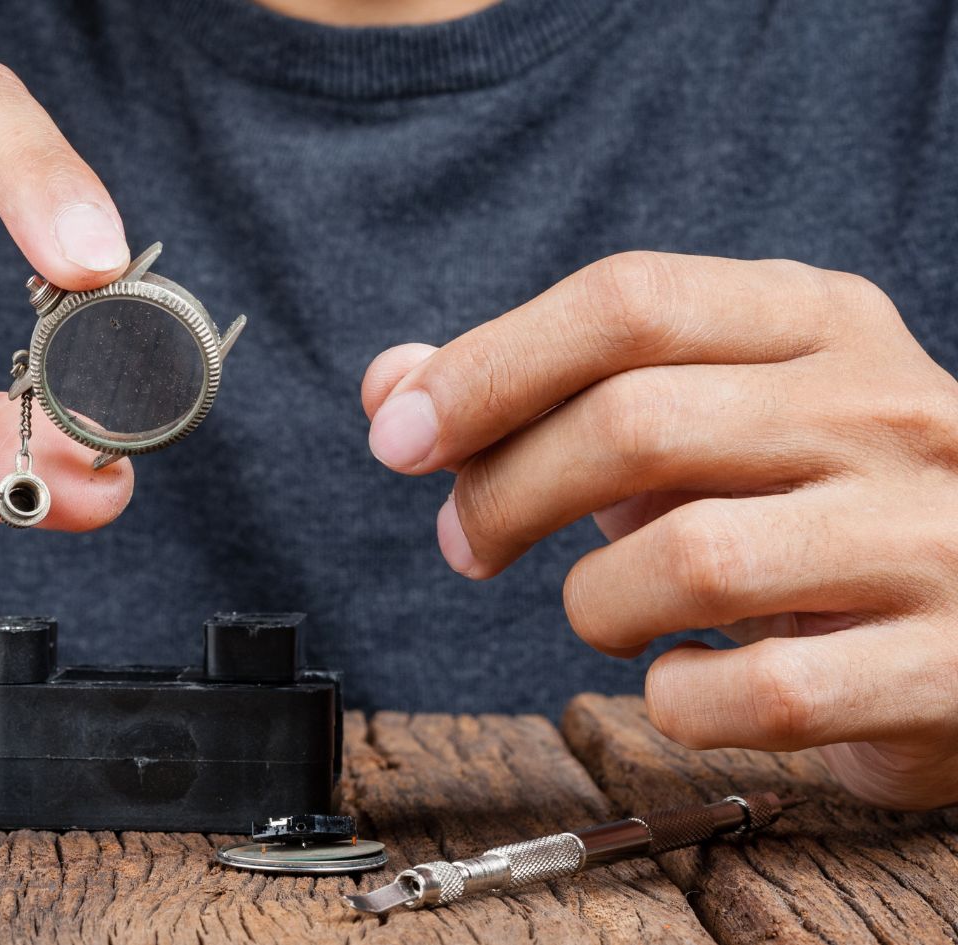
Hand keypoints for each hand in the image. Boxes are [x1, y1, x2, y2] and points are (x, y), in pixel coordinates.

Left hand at [363, 252, 957, 808]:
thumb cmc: (809, 500)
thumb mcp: (703, 413)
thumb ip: (548, 392)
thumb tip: (390, 386)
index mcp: (821, 322)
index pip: (627, 301)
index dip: (486, 369)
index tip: (398, 436)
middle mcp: (887, 410)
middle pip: (633, 422)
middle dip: (504, 494)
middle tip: (464, 543)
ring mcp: (929, 539)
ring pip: (687, 560)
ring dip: (595, 603)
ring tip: (608, 610)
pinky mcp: (941, 671)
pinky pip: (748, 695)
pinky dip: (673, 699)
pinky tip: (685, 677)